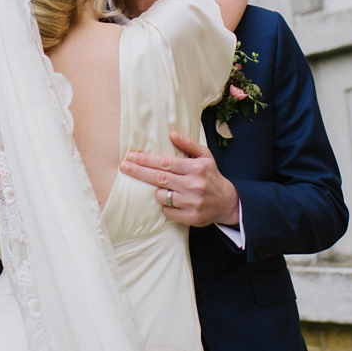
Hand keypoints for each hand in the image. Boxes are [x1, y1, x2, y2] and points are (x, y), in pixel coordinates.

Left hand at [119, 130, 238, 226]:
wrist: (227, 202)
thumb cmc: (211, 176)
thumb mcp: (205, 156)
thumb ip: (188, 144)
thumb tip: (171, 133)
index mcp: (196, 168)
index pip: (166, 163)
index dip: (146, 160)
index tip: (131, 156)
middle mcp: (194, 185)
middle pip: (159, 178)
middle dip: (139, 172)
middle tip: (124, 166)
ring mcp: (192, 203)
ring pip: (162, 196)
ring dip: (158, 191)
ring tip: (166, 188)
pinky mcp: (192, 218)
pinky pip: (168, 211)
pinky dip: (166, 206)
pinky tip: (173, 201)